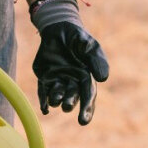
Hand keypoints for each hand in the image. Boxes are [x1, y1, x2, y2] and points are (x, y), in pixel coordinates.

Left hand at [29, 0, 108, 125]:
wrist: (59, 27)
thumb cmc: (78, 38)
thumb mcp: (89, 45)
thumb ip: (96, 60)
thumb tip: (103, 79)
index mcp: (86, 77)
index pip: (88, 95)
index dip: (86, 108)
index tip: (83, 120)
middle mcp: (73, 82)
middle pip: (72, 97)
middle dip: (70, 103)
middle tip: (67, 107)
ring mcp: (58, 81)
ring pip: (57, 95)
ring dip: (56, 99)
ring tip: (55, 100)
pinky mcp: (45, 78)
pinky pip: (43, 92)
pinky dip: (43, 101)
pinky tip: (44, 108)